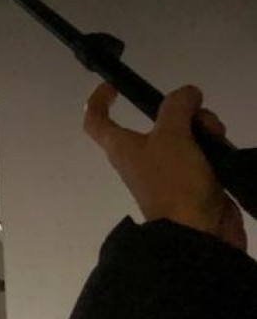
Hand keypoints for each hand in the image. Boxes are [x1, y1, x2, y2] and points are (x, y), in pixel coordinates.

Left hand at [84, 83, 245, 249]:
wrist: (198, 232)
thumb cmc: (173, 182)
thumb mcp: (171, 136)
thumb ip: (176, 108)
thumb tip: (187, 93)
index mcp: (121, 146)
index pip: (95, 120)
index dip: (98, 100)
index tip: (113, 85)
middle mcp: (140, 156)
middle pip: (158, 121)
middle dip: (182, 111)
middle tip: (199, 116)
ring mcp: (167, 169)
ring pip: (184, 133)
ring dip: (203, 127)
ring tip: (215, 135)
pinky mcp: (192, 179)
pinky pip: (201, 151)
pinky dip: (212, 146)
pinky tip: (223, 149)